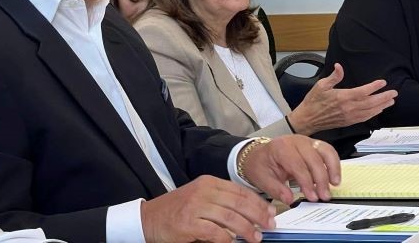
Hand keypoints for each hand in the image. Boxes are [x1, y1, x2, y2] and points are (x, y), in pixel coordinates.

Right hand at [140, 175, 274, 242]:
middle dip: (258, 215)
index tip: (270, 212)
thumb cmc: (176, 210)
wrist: (148, 218)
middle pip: (239, 203)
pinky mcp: (188, 223)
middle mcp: (203, 191)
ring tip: (255, 238)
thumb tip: (249, 213)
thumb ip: (221, 202)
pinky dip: (226, 239)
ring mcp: (195, 206)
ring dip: (246, 229)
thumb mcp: (200, 198)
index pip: (240, 190)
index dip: (258, 202)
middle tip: (269, 226)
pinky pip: (214, 232)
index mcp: (209, 182)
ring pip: (230, 217)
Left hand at [240, 135, 340, 204]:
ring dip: (332, 168)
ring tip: (334, 185)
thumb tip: (289, 199)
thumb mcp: (262, 179)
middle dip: (321, 179)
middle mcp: (295, 141)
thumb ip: (276, 189)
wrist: (259, 154)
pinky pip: (328, 151)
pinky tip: (334, 177)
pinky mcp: (313, 144)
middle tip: (324, 196)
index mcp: (280, 148)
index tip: (312, 197)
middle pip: (314, 158)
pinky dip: (334, 163)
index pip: (297, 164)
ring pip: (325, 151)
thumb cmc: (261, 165)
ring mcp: (306, 141)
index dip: (307, 182)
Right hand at [288, 63, 396, 134]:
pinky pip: (365, 118)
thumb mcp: (321, 85)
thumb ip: (333, 76)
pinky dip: (374, 114)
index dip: (374, 87)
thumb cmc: (313, 102)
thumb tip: (339, 66)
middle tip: (394, 93)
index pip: (363, 92)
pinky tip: (379, 110)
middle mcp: (348, 108)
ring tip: (391, 101)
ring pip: (370, 111)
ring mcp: (349, 116)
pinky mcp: (349, 121)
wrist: (308, 119)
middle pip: (371, 103)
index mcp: (342, 97)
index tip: (383, 82)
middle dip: (384, 97)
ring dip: (382, 106)